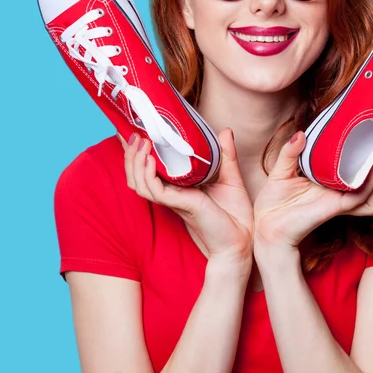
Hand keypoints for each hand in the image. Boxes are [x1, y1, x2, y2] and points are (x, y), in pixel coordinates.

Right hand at [118, 129, 253, 266]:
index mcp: (178, 187)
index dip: (137, 154)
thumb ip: (226, 154)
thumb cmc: (235, 216)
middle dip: (130, 154)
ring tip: (140, 142)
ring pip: (140, 183)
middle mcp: (171, 194)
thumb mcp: (230, 178)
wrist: (242, 242)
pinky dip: (148, 175)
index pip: (149, 170)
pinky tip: (149, 160)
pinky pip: (154, 191)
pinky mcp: (180, 206)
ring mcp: (174, 200)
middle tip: (131, 133)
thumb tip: (225, 131)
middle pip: (137, 176)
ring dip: (135, 161)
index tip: (133, 131)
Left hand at [253, 131, 372, 250]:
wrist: (267, 225)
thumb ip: (290, 152)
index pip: (354, 168)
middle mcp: (337, 189)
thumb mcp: (280, 170)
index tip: (369, 138)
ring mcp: (338, 199)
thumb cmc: (273, 201)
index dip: (366, 156)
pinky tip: (365, 172)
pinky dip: (367, 186)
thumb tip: (300, 134)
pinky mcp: (335, 207)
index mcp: (326, 179)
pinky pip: (361, 197)